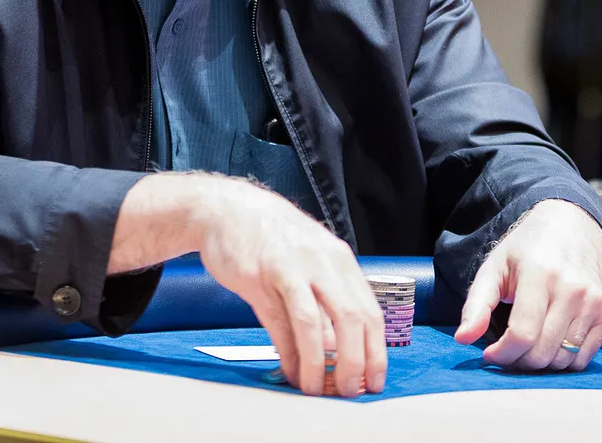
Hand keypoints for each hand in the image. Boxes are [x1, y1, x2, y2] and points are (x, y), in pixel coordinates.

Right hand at [192, 180, 384, 398]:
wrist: (225, 209)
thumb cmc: (273, 238)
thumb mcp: (311, 259)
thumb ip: (327, 299)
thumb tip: (339, 350)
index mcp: (339, 259)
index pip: (370, 311)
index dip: (376, 352)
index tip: (374, 382)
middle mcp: (320, 263)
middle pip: (349, 320)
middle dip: (353, 363)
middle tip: (348, 392)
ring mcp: (289, 270)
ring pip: (313, 325)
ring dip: (317, 366)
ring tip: (315, 390)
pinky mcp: (258, 280)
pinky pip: (278, 325)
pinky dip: (287, 355)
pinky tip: (290, 373)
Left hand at [454, 198, 601, 370]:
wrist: (570, 226)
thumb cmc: (527, 249)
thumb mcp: (494, 268)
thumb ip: (477, 304)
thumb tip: (463, 339)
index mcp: (540, 275)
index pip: (522, 334)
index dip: (502, 353)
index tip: (491, 353)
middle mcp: (573, 289)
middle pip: (543, 352)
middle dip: (518, 361)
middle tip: (508, 351)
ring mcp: (594, 302)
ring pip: (564, 359)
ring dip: (541, 363)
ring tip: (528, 346)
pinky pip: (584, 357)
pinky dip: (564, 360)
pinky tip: (550, 343)